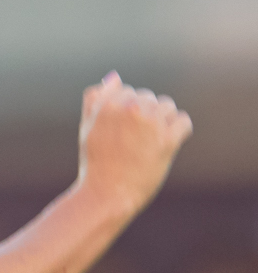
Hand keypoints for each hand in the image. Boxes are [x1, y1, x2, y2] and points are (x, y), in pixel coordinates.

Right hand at [76, 71, 190, 214]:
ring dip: (163, 122)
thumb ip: (96, 101)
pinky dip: (179, 132)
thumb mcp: (88, 129)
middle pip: (149, 98)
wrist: (107, 195)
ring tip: (150, 143)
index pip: (128, 91)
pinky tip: (166, 145)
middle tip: (135, 142)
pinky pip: (183, 122)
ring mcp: (150, 124)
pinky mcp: (167, 140)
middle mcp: (130, 110)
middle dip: (146, 115)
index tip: (121, 133)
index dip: (126, 111)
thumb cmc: (96, 163)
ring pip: (168, 107)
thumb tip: (114, 77)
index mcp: (108, 105)